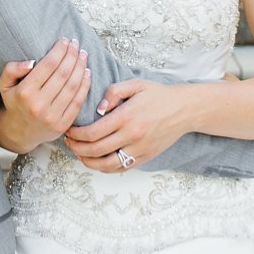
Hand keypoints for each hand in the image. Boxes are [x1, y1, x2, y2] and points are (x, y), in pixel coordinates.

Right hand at [0, 38, 89, 152]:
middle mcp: (39, 105)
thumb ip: (11, 69)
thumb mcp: (4, 85)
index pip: (49, 65)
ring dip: (81, 67)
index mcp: (25, 93)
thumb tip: (31, 62)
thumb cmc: (15, 102)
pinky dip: (85, 85)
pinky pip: (78, 101)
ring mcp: (52, 117)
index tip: (65, 41)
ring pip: (72, 86)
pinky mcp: (63, 125)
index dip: (59, 51)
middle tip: (76, 45)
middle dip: (72, 56)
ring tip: (83, 55)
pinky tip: (87, 72)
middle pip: (63, 74)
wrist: (18, 132)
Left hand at [65, 79, 198, 172]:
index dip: (75, 134)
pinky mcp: (145, 157)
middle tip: (68, 143)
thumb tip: (98, 109)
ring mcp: (139, 149)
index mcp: (127, 116)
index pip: (92, 132)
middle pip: (95, 150)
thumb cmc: (159, 95)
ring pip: (106, 165)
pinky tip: (97, 161)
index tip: (69, 130)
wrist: (185, 109)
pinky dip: (105, 168)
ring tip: (79, 154)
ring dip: (88, 162)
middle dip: (76, 148)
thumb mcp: (136, 84)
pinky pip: (121, 168)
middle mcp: (132, 135)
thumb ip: (113, 92)